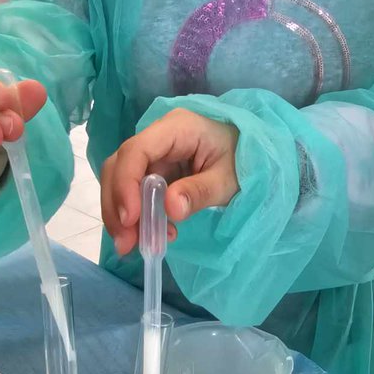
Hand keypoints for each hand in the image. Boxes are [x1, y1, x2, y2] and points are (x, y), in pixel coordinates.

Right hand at [100, 108, 238, 255]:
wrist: (255, 156)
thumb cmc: (244, 161)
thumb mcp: (228, 180)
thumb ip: (199, 192)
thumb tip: (171, 209)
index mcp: (177, 128)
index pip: (136, 150)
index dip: (125, 184)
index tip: (130, 219)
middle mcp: (158, 136)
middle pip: (120, 165)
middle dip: (117, 205)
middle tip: (125, 242)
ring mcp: (154, 154)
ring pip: (121, 180)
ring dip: (122, 215)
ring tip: (133, 245)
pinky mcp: (155, 170)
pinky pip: (136, 192)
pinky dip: (138, 216)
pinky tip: (153, 234)